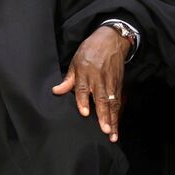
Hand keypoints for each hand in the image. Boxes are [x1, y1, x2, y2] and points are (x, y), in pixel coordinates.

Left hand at [52, 23, 130, 139]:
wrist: (111, 39)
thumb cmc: (90, 50)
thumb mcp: (76, 61)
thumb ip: (68, 79)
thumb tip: (56, 91)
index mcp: (85, 73)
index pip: (83, 89)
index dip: (83, 101)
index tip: (84, 113)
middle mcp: (98, 79)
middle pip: (101, 99)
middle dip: (103, 115)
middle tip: (105, 130)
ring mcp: (110, 82)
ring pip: (112, 103)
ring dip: (113, 119)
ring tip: (112, 134)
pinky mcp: (118, 84)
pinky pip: (118, 102)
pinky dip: (118, 115)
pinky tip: (117, 127)